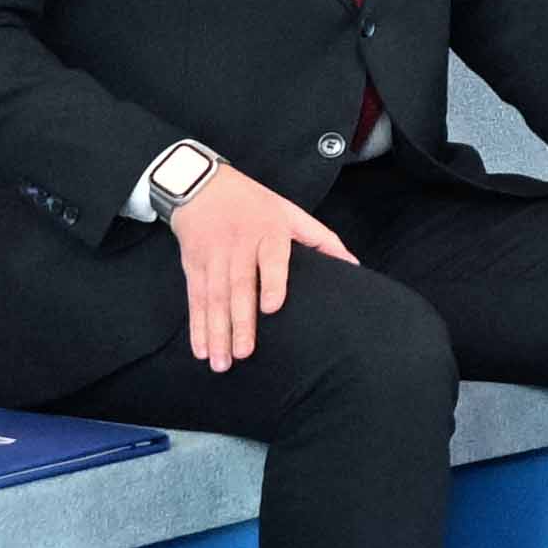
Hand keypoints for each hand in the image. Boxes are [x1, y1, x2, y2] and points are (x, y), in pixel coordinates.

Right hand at [170, 162, 354, 370]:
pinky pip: (195, 300)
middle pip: (238, 287)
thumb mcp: (291, 213)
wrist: (201, 185)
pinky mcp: (194, 266)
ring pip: (214, 298)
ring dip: (216, 332)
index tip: (272, 308)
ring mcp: (213, 258)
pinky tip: (201, 350)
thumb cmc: (255, 204)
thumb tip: (353, 265)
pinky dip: (196, 326)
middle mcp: (238, 247)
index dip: (271, 282)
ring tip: (221, 362)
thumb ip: (321, 240)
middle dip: (240, 322)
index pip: (270, 259)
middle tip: (245, 353)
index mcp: (268, 233)